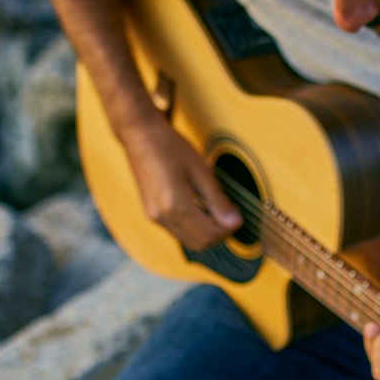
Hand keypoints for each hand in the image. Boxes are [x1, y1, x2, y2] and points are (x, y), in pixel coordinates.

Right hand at [120, 117, 240, 250]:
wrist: (141, 136)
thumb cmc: (170, 147)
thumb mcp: (201, 172)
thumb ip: (218, 201)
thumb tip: (235, 223)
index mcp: (175, 205)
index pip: (209, 235)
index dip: (228, 230)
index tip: (238, 216)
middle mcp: (162, 217)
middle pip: (198, 243)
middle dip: (218, 234)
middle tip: (230, 216)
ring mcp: (154, 217)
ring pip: (188, 240)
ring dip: (206, 232)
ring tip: (216, 211)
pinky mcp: (152, 214)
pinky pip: (178, 232)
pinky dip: (193, 227)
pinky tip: (201, 209)